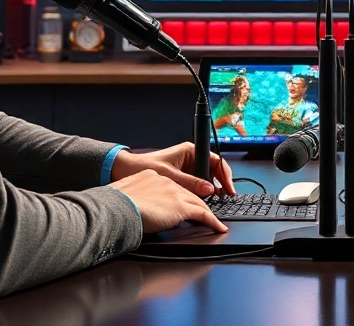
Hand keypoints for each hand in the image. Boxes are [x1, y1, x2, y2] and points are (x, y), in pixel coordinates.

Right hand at [111, 170, 226, 233]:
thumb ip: (135, 200)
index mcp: (151, 177)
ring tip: (215, 222)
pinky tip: (218, 227)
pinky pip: (203, 214)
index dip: (178, 197)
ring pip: (197, 202)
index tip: (179, 205)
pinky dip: (213, 221)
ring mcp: (175, 193)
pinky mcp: (181, 207)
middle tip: (204, 214)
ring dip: (207, 213)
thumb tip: (135, 210)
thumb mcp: (125, 197)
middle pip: (187, 193)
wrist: (116, 207)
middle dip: (197, 203)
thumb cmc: (114, 205)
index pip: (171, 187)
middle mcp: (165, 181)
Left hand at [112, 142, 235, 196]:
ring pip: (206, 180)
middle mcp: (190, 159)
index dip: (225, 174)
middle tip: (226, 197)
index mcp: (190, 151)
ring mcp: (187, 169)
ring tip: (216, 202)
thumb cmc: (142, 166)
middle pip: (213, 171)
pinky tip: (203, 202)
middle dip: (220, 184)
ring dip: (211, 190)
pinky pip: (197, 186)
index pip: (215, 161)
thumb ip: (189, 183)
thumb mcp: (168, 175)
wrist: (125, 170)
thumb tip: (209, 190)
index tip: (228, 187)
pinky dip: (201, 194)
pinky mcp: (182, 178)